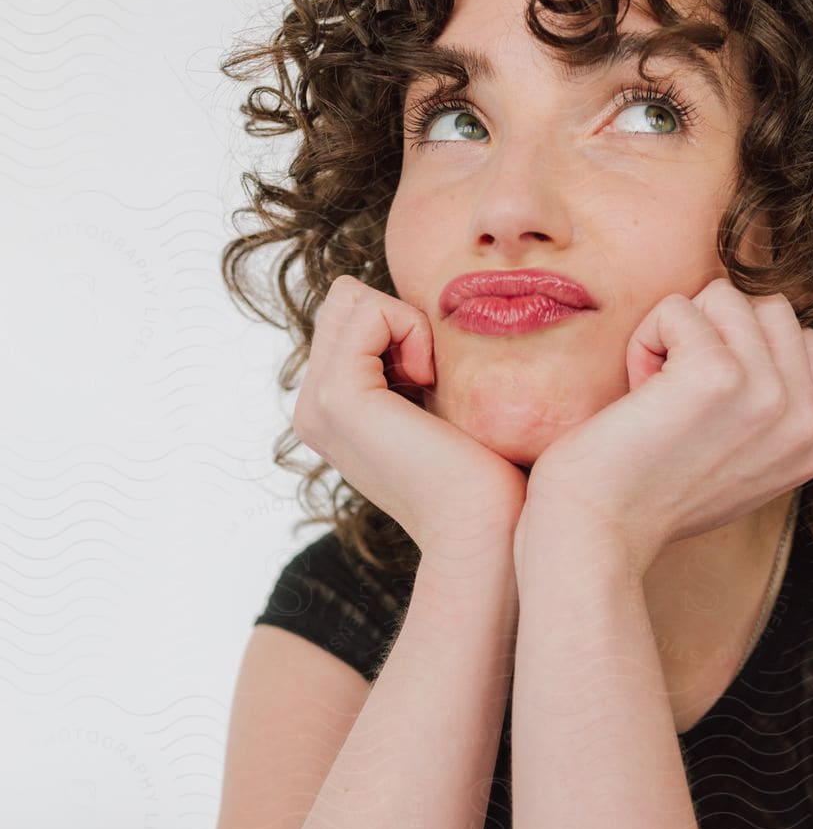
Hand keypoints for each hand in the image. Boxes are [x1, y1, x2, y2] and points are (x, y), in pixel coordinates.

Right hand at [293, 275, 529, 562]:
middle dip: (398, 320)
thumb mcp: (434, 405)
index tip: (433, 382)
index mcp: (330, 410)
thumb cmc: (480, 473)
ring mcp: (317, 403)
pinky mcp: (338, 397)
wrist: (483, 530)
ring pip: (353, 299)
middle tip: (432, 379)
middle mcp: (312, 407)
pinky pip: (370, 312)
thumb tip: (412, 313)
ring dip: (407, 326)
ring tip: (430, 383)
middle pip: (345, 301)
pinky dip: (412, 331)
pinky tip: (430, 382)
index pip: (349, 315)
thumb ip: (406, 363)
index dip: (400, 327)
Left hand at [520, 278, 812, 577]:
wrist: (598, 535)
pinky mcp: (720, 374)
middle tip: (674, 397)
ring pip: (726, 297)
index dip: (737, 354)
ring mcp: (769, 396)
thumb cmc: (646, 494)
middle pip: (769, 309)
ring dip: (677, 334)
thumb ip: (765, 405)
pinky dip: (644, 340)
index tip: (699, 413)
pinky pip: (678, 308)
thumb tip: (759, 325)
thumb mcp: (736, 459)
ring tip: (654, 395)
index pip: (798, 340)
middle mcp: (805, 422)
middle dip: (712, 333)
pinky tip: (636, 395)